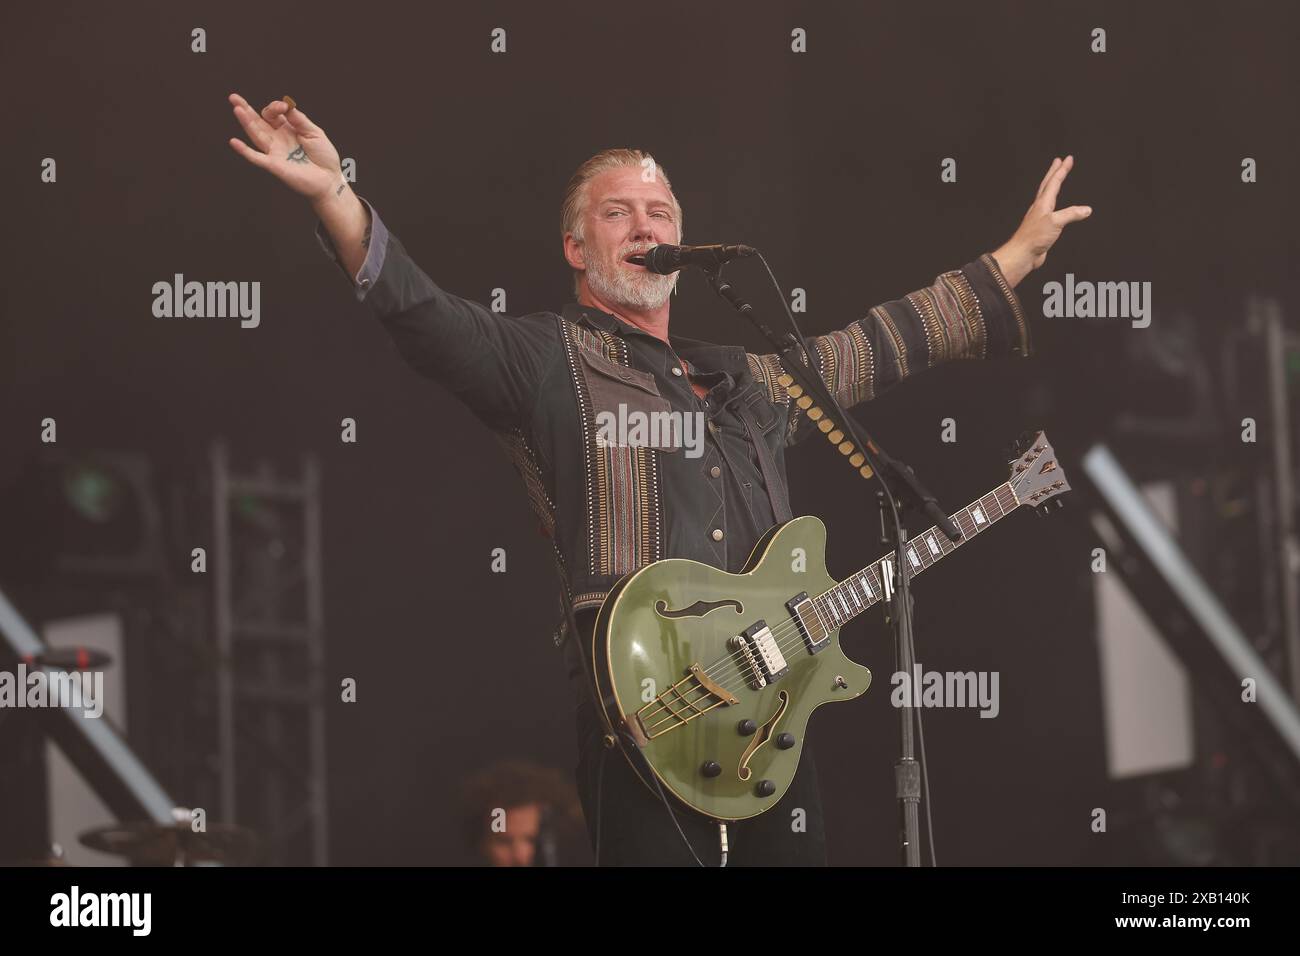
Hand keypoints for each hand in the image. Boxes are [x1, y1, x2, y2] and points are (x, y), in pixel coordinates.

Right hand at [226, 93, 342, 204]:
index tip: (284, 106)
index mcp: (287, 130)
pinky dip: (245, 151)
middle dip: (246, 109)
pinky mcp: (275, 165)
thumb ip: (299, 119)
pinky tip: (234, 142)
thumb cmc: (323, 156)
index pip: (273, 114)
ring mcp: (275, 152)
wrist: (330, 179)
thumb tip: (286, 105)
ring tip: (237, 109)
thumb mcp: (314, 132)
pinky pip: (257, 158)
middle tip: (233, 97)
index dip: (275, 107)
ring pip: (256, 135)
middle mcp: (278, 139)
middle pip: (258, 122)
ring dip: (245, 122)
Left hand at [993, 155, 1091, 286]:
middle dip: (1054, 172)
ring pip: (1046, 196)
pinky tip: (1056, 208)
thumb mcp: (1055, 222)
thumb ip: (1071, 214)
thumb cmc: (1033, 238)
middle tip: (1059, 161)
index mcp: (1043, 203)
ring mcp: (1039, 217)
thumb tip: (1086, 209)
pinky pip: (1050, 210)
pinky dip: (1055, 203)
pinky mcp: (1041, 227)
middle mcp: (1040, 207)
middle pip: (1047, 185)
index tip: (1068, 159)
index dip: (1062, 170)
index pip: (1054, 182)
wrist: (1022, 254)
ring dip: (1052, 185)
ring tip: (1056, 179)